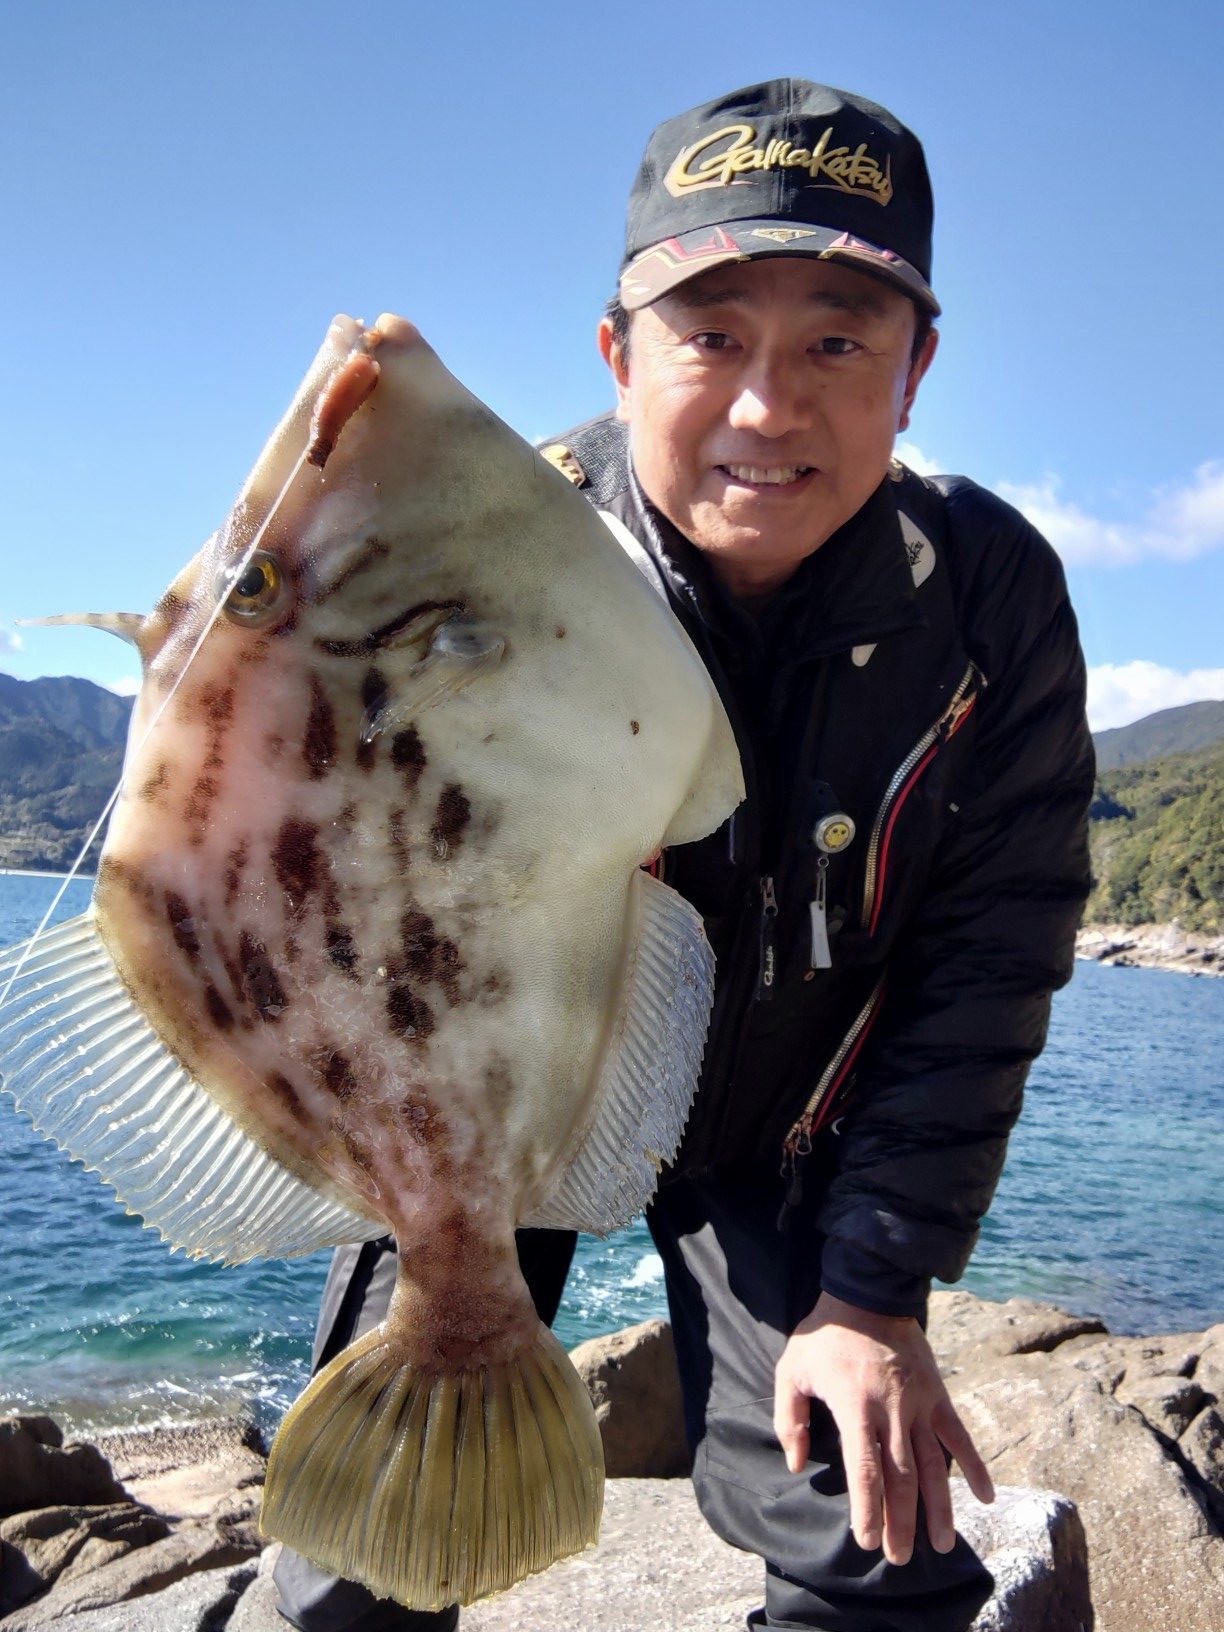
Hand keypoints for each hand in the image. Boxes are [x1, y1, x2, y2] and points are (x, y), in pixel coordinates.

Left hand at [773, 1291, 993, 1564]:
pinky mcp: (938, 1395)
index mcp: (855, 1407)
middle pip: (902, 1478)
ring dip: (939, 1508)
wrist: (867, 1293)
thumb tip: (796, 1464)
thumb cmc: (824, 1335)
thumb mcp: (791, 1370)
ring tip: (942, 1546)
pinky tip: (986, 1497)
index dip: (868, 1508)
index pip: (866, 1470)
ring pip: (934, 1466)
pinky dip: (976, 1467)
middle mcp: (892, 1411)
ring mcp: (920, 1404)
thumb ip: (791, 1419)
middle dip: (901, 1522)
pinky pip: (960, 1436)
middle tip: (898, 1558)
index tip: (867, 1539)